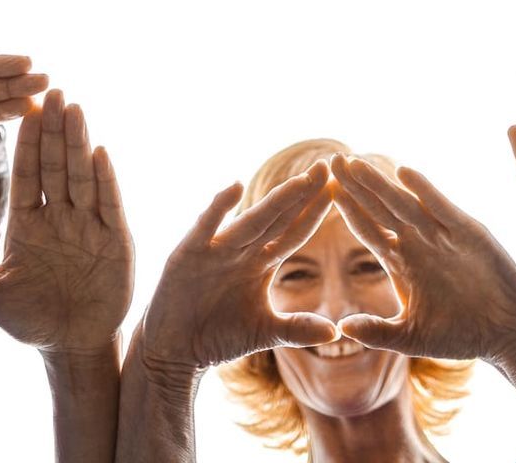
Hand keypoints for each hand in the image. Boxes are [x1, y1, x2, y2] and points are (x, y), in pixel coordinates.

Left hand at [0, 91, 132, 356]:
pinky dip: (105, 179)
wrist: (70, 348)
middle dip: (53, 128)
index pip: (26, 174)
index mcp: (26, 223)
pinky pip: (108, 204)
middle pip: (55, 164)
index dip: (25, 142)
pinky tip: (100, 151)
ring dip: (78, 141)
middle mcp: (58, 216)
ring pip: (81, 175)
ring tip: (74, 107)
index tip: (22, 107)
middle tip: (51, 90)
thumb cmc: (28, 319)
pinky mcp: (115, 240)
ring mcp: (87, 225)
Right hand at [136, 164, 338, 371]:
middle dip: (303, 194)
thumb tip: (336, 332)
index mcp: (261, 262)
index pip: (295, 232)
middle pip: (278, 217)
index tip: (341, 189)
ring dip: (275, 201)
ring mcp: (216, 249)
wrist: (175, 349)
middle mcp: (242, 249)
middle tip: (327, 165)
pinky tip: (233, 188)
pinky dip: (218, 209)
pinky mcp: (189, 254)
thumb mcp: (264, 331)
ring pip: (251, 221)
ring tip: (300, 181)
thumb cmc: (218, 335)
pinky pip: (206, 228)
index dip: (316, 212)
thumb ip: (297, 328)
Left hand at [327, 155, 515, 365]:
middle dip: (356, 186)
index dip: (346, 209)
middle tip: (330, 160)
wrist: (508, 333)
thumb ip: (378, 331)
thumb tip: (340, 329)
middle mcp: (418, 242)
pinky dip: (424, 191)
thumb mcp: (412, 336)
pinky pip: (441, 208)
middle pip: (380, 208)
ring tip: (356, 163)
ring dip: (380, 183)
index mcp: (402, 262)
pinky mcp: (468, 233)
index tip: (320, 189)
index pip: (367, 229)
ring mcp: (442, 234)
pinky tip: (404, 173)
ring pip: (405, 203)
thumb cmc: (461, 334)